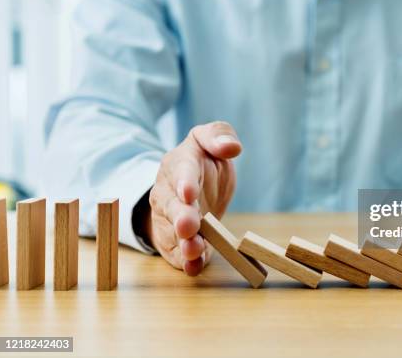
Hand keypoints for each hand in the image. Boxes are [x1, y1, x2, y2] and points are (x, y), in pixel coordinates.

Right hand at [147, 122, 240, 275]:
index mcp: (179, 165)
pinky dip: (186, 261)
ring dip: (184, 243)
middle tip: (189, 226)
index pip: (181, 171)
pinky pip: (178, 252)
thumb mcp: (207, 139)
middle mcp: (169, 193)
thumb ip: (219, 136)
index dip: (185, 183)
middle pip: (173, 207)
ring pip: (173, 233)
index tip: (189, 193)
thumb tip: (233, 147)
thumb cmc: (200, 161)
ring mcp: (169, 219)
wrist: (187, 188)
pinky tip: (194, 266)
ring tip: (194, 250)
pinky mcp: (175, 241)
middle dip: (181, 217)